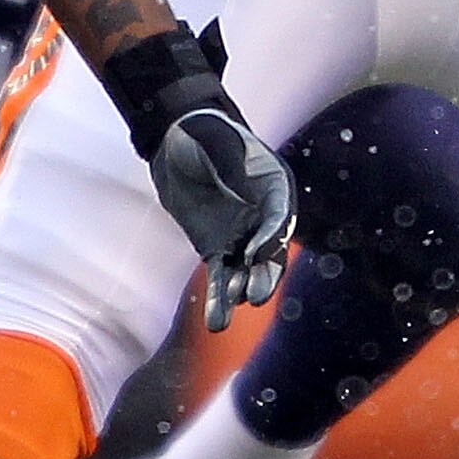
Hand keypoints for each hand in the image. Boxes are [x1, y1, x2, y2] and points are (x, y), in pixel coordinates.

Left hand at [99, 24, 295, 329]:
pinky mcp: (218, 248)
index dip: (270, 236)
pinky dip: (220, 299)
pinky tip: (217, 323)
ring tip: (229, 312)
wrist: (178, 138)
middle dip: (263, 276)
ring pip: (248, 271)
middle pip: (271, 252)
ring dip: (241, 292)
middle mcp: (265, 215)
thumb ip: (230, 167)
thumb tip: (243, 195)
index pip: (280, 216)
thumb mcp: (218, 144)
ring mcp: (243, 234)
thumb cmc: (205, 135)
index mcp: (275, 186)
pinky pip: (222, 276)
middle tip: (254, 297)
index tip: (253, 252)